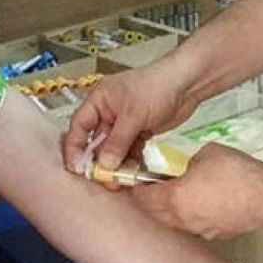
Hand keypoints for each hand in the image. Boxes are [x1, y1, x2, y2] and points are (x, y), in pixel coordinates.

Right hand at [62, 61, 198, 172]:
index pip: (79, 126)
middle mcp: (109, 111)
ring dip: (117, 164)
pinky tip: (136, 169)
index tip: (77, 167)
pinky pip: (129, 149)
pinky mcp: (139, 130)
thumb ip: (118, 141)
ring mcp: (124, 122)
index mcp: (99, 100)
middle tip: (104, 179)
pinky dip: (131, 160)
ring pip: (114, 148)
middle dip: (99, 161)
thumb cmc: (157, 86)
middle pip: (96, 141)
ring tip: (123, 178)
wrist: (187, 83)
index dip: (75, 147)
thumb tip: (105, 165)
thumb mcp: (133, 114)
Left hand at [132, 144, 262, 238]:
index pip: (141, 198)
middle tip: (148, 186)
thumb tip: (190, 167)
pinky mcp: (217, 232)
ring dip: (171, 208)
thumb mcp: (206, 154)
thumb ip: (190, 162)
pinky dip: (193, 213)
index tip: (131, 179)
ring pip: (175, 220)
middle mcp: (184, 219)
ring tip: (177, 191)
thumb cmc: (240, 176)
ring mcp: (201, 229)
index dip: (133, 187)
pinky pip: (196, 224)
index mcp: (174, 199)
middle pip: (154, 213)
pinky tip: (203, 200)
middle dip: (149, 200)